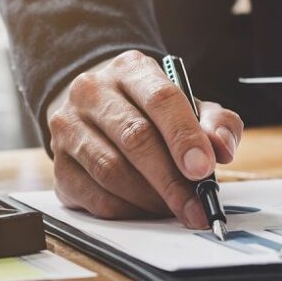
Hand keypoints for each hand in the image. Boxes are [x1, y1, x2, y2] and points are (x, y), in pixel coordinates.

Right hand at [47, 50, 242, 227]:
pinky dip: (126, 210)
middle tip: (196, 206)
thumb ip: (215, 123)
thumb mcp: (189, 106)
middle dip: (171, 179)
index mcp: (130, 70)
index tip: (204, 169)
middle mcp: (92, 92)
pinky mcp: (59, 165)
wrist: (97, 109)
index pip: (160, 99)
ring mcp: (69, 127)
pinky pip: (94, 197)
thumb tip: (222, 149)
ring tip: (174, 208)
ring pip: (111, 170)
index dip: (184, 136)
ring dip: (149, 198)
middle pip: (135, 137)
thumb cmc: (150, 112)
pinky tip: (145, 210)